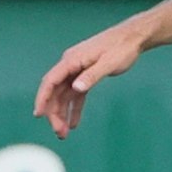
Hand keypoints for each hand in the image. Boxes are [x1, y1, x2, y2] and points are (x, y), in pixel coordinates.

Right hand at [33, 15, 152, 138]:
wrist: (133, 38)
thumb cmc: (122, 48)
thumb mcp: (109, 63)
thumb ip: (92, 75)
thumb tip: (76, 88)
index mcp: (72, 59)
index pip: (51, 81)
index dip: (42, 98)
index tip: (38, 115)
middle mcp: (71, 65)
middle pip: (56, 92)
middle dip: (54, 113)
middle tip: (59, 133)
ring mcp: (77, 70)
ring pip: (64, 95)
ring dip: (63, 114)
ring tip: (64, 134)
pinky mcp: (85, 75)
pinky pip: (76, 95)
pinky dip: (74, 108)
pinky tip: (74, 123)